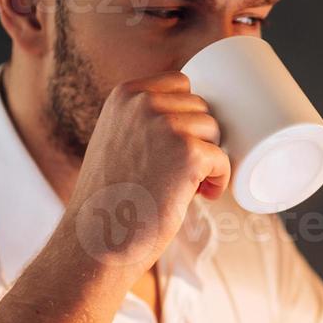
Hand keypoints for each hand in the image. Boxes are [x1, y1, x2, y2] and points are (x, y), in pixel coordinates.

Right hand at [64, 72, 229, 270]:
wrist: (98, 239)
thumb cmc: (111, 197)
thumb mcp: (116, 139)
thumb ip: (143, 118)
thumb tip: (197, 111)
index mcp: (126, 94)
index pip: (181, 83)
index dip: (186, 116)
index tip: (173, 147)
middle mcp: (144, 103)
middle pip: (201, 108)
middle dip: (198, 139)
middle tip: (178, 173)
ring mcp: (167, 126)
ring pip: (215, 131)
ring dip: (208, 159)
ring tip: (185, 185)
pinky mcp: (188, 154)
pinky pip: (224, 159)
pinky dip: (218, 181)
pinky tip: (197, 196)